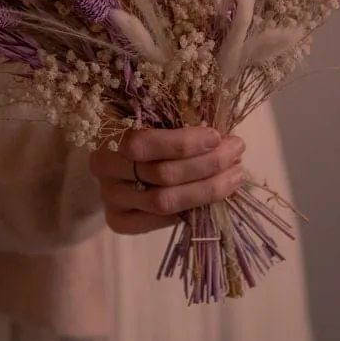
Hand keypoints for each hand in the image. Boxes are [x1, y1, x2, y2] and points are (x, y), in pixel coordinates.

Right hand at [89, 126, 245, 235]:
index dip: (183, 143)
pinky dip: (191, 208)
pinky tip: (215, 195)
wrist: (115, 163)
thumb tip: (220, 135)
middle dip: (206, 164)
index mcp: (106, 135)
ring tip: (234, 173)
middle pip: (161, 174)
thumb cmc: (142, 131)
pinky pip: (161, 220)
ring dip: (207, 188)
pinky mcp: (119, 221)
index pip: (143, 143)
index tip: (216, 136)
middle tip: (235, 152)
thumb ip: (175, 123)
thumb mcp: (152, 119)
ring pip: (165, 201)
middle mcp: (104, 170)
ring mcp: (111, 199)